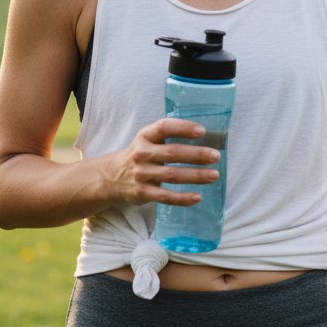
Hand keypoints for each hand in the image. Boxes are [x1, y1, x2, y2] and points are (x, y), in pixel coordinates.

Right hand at [102, 118, 219, 206]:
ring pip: (172, 175)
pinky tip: (197, 197)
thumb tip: (207, 137)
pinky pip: (165, 197)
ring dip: (196, 176)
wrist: (111, 177)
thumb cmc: (141, 154)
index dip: (183, 128)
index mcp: (145, 136)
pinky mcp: (143, 192)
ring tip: (214, 175)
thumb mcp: (148, 139)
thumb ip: (169, 136)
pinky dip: (182, 198)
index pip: (164, 128)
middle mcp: (142, 154)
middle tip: (215, 156)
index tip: (202, 131)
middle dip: (197, 154)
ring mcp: (142, 174)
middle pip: (173, 153)